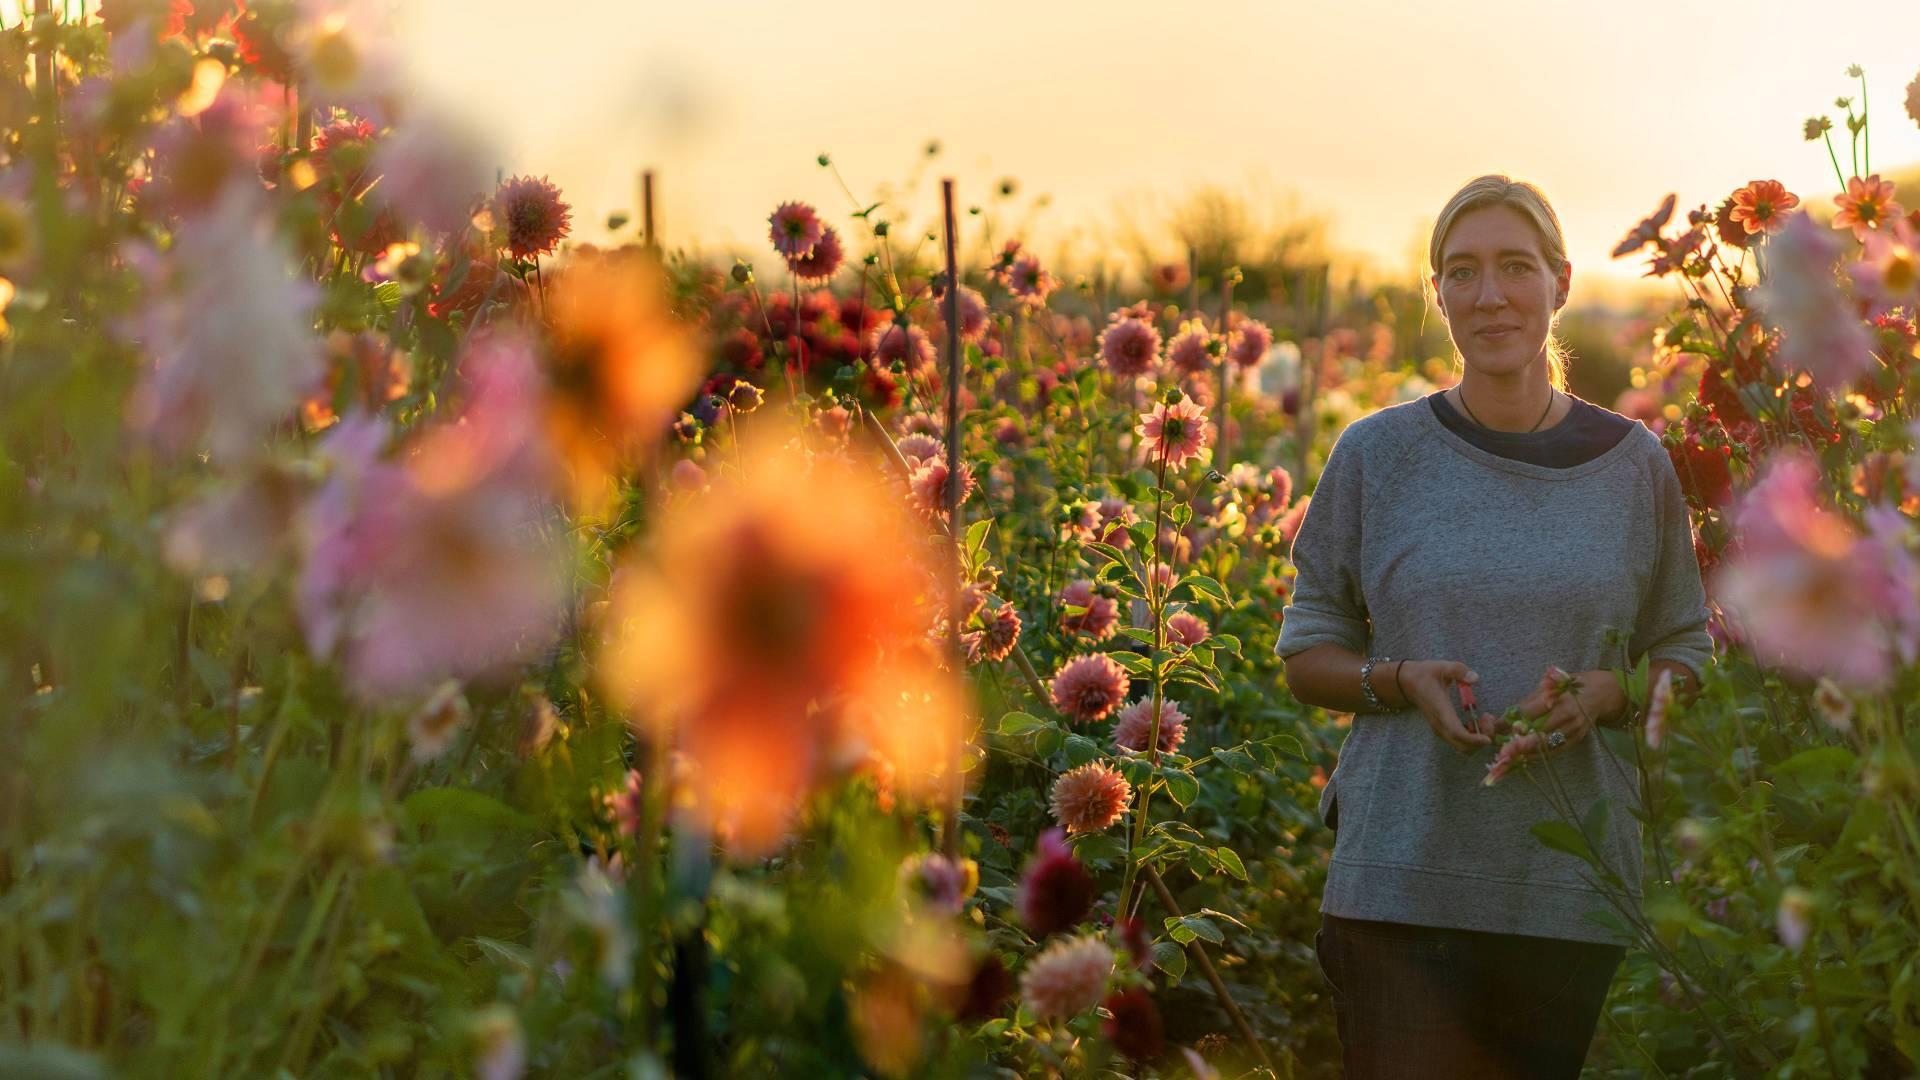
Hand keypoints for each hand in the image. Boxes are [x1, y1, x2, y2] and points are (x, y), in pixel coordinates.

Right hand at [1395, 660, 1490, 752]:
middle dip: (1481, 740)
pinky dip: (1474, 738)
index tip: (1487, 739)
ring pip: (1463, 747)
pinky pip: (1461, 742)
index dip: (1473, 739)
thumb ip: (1458, 671)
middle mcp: (1440, 725)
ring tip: (1486, 719)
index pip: (1456, 732)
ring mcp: (1441, 730)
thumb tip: (1475, 678)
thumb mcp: (1442, 667)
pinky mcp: (1444, 731)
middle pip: (1462, 746)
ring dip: (1479, 740)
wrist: (1408, 683)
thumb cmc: (1426, 675)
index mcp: (1440, 710)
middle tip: (1489, 718)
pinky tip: (1478, 721)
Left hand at [1510, 667, 1625, 753]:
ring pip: (1549, 745)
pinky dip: (1540, 755)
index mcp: (1560, 698)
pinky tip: (1526, 757)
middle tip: (1504, 750)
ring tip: (1511, 756)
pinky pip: (1557, 751)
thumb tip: (1505, 717)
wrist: (1600, 693)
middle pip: (1541, 732)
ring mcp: (1575, 729)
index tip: (1498, 728)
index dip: (1515, 721)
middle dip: (1520, 742)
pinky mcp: (1578, 739)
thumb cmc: (1569, 685)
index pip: (1533, 712)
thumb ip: (1528, 701)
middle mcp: (1569, 715)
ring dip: (1528, 752)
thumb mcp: (1548, 686)